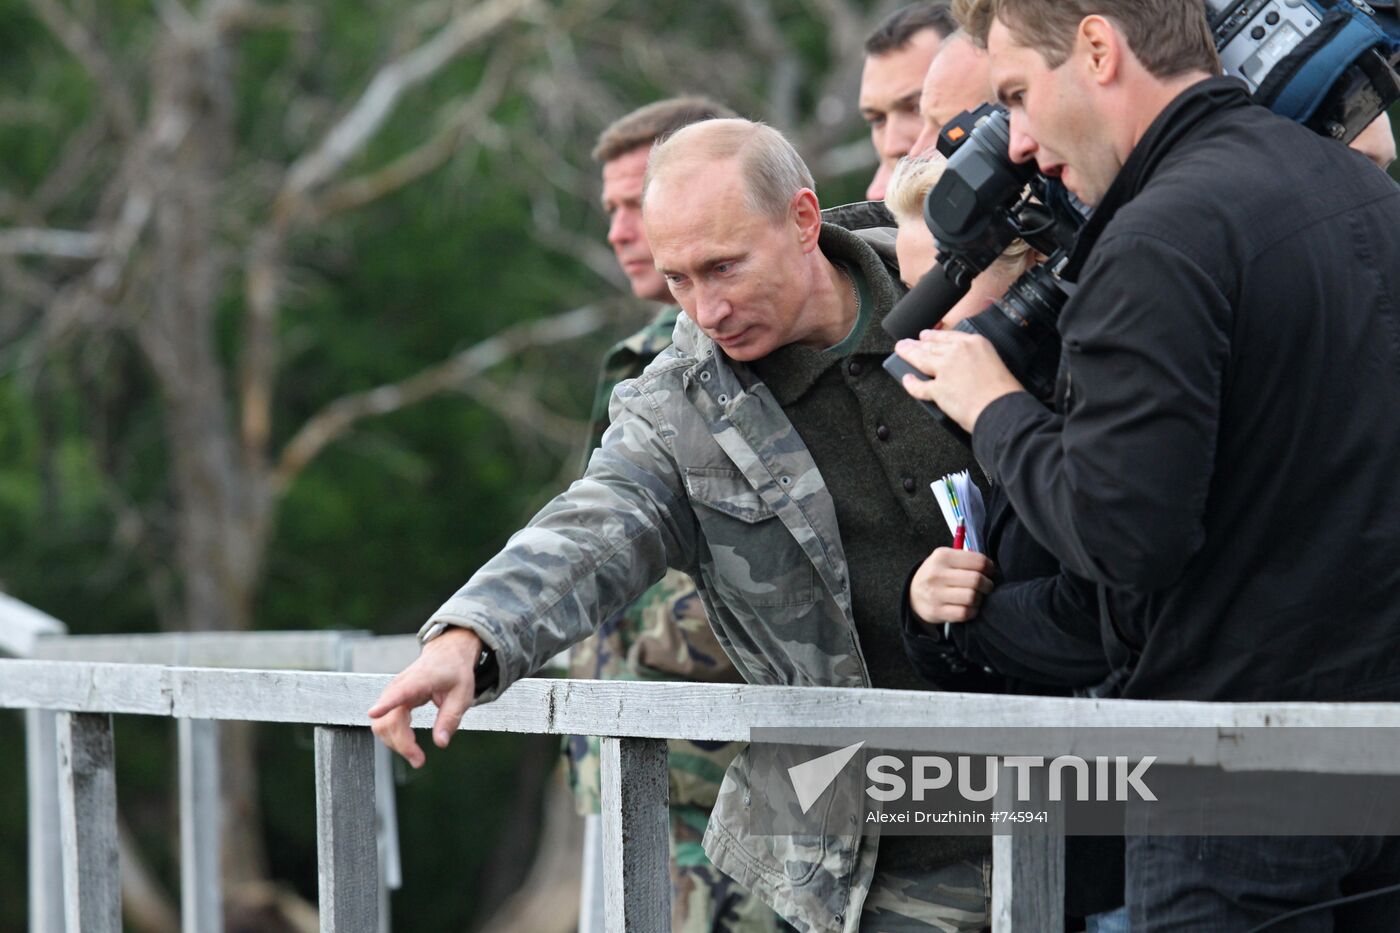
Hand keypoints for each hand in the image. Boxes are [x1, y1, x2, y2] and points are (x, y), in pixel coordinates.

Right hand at [367, 626, 481, 768]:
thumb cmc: (455, 672)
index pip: (399, 692)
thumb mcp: (462, 695)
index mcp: (420, 680)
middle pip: (388, 719)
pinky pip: (385, 722)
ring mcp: (392, 693)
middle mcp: (400, 685)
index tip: (374, 713)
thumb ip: (450, 719)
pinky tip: (410, 742)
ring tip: (416, 755)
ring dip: (396, 743)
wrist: (446, 654)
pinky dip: (395, 736)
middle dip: (400, 743)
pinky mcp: (391, 700)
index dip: (386, 703)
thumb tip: (441, 743)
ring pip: (382, 724)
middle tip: (419, 761)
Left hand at [895, 330, 1025, 432]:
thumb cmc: (1004, 392)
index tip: (925, 335)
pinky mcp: (938, 389)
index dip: (933, 336)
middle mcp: (958, 352)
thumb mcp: (993, 363)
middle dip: (917, 344)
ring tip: (901, 351)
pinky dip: (911, 384)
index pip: (948, 336)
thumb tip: (963, 369)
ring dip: (909, 354)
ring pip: (921, 359)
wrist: (1003, 409)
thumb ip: (975, 361)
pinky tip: (906, 380)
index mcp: (975, 343)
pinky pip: (919, 386)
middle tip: (906, 343)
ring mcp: (946, 370)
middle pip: (932, 346)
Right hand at [910, 547, 995, 624]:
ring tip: (976, 597)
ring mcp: (935, 594)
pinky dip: (972, 611)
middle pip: (976, 580)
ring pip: (972, 597)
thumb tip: (991, 568)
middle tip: (986, 587)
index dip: (989, 568)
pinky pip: (965, 613)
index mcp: (943, 556)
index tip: (989, 572)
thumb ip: (966, 559)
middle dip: (987, 585)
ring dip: (980, 599)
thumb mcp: (946, 559)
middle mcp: (937, 574)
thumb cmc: (937, 575)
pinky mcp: (936, 611)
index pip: (978, 561)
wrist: (912, 594)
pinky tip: (969, 607)